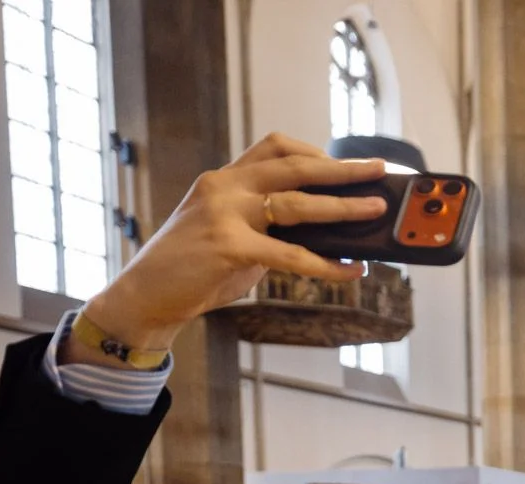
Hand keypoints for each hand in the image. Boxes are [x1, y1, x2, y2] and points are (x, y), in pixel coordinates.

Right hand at [76, 134, 386, 352]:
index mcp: (224, 179)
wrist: (146, 296)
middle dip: (342, 168)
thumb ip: (269, 228)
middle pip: (294, 165)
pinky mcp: (228, 246)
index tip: (346, 162)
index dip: (315, 151)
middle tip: (378, 169)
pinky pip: (291, 255)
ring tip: (374, 210)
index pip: (275, 146)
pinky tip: (348, 270)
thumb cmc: (194, 269)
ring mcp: (224, 214)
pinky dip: (325, 265)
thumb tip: (324, 236)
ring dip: (342, 207)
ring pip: (297, 203)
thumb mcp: (233, 236)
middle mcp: (224, 187)